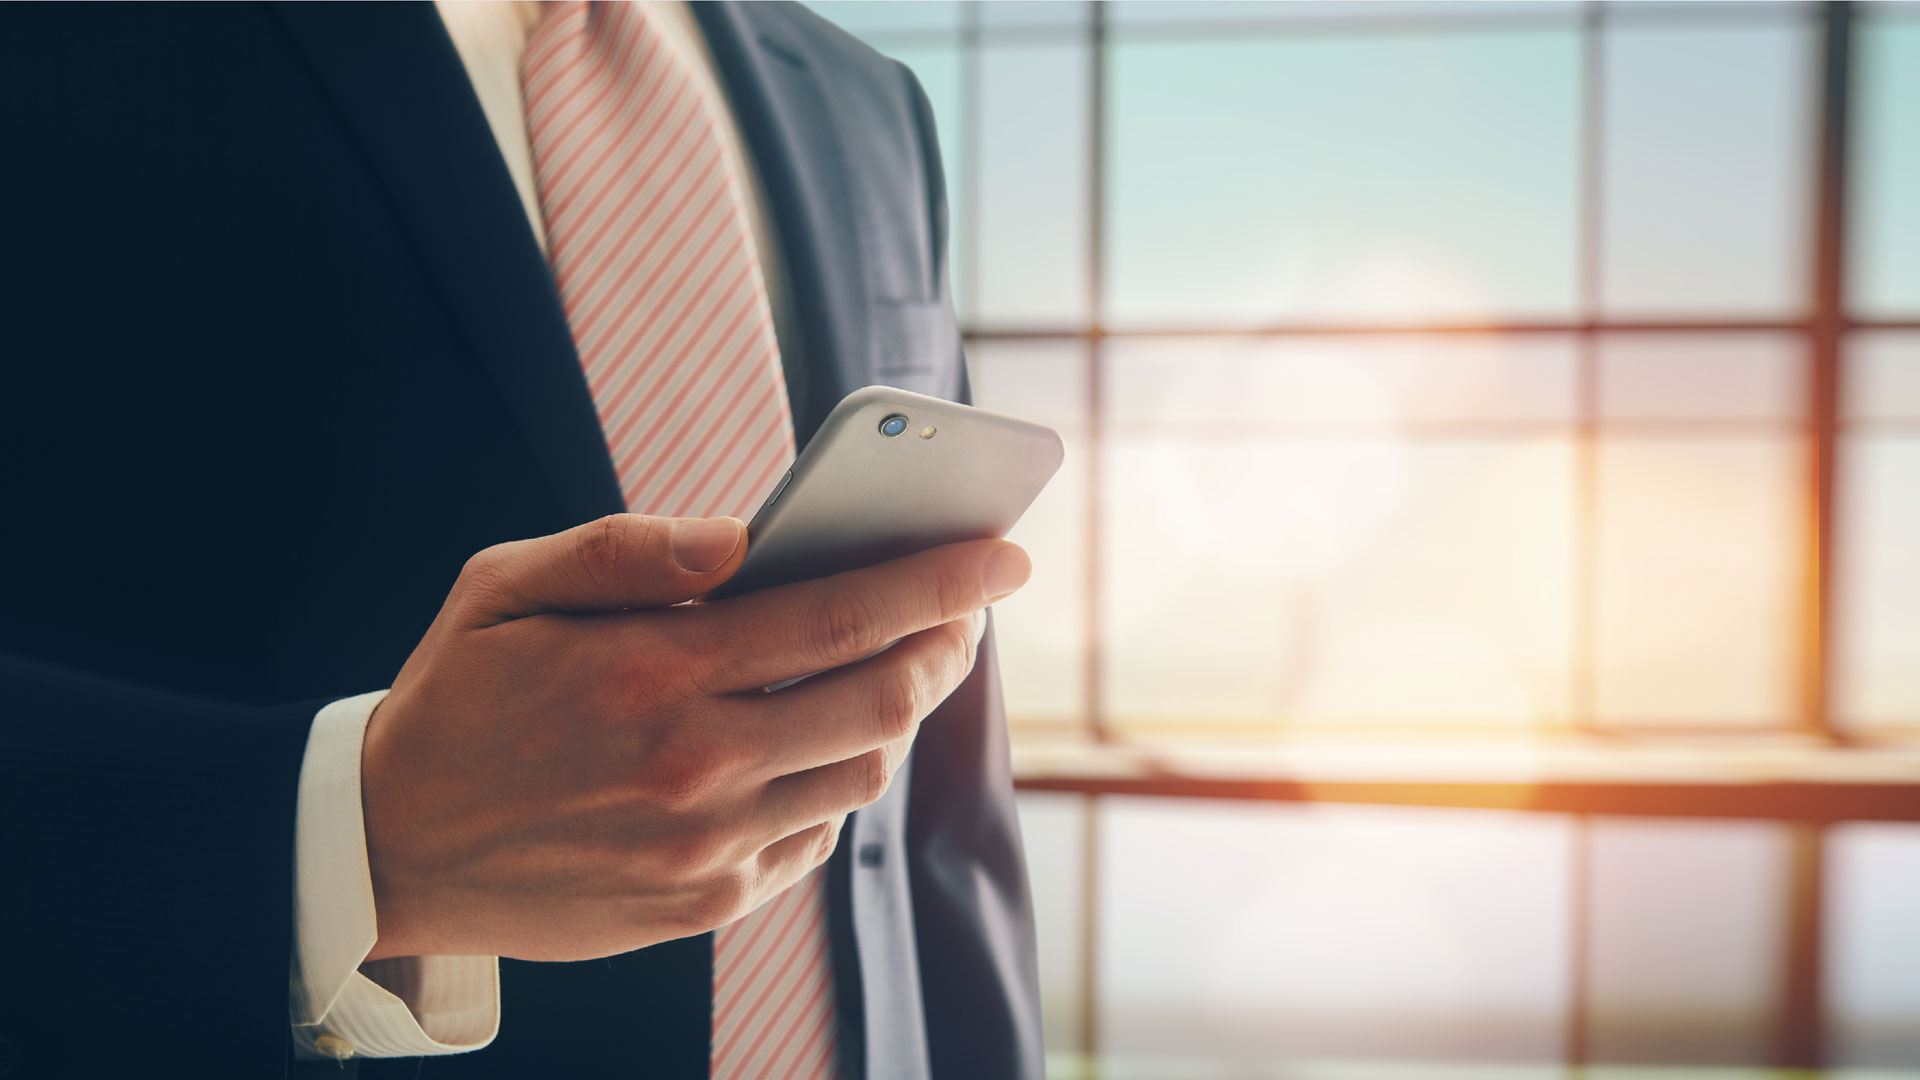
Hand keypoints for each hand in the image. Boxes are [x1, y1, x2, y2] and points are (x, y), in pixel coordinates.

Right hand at [358, 514, 1029, 962]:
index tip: (1003, 555)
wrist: (390, 851)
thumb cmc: (457, 698)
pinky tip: (823, 742)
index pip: (843, 614)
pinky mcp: (704, 902)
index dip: (941, 580)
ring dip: (900, 713)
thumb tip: (741, 537)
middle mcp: (693, 766)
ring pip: (863, 774)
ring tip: (901, 665)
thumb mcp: (507, 586)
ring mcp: (705, 846)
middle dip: (948, 644)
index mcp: (652, 673)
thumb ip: (626, 549)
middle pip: (882, 699)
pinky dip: (838, 782)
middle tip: (969, 608)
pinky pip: (815, 837)